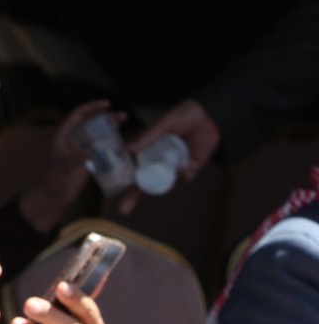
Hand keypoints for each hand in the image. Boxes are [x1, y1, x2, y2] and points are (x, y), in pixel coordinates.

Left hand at [19, 100, 112, 232]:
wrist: (53, 198)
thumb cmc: (52, 182)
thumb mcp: (62, 169)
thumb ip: (74, 159)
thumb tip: (89, 150)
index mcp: (63, 136)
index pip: (78, 115)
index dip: (91, 107)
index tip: (106, 104)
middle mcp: (74, 140)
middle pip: (92, 122)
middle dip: (106, 116)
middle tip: (122, 115)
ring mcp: (83, 149)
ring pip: (99, 134)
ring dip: (111, 128)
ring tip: (124, 122)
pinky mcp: (90, 160)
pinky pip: (103, 147)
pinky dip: (112, 143)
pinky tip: (124, 141)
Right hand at [118, 98, 220, 212]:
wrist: (210, 114)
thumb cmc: (184, 115)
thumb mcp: (163, 124)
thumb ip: (147, 137)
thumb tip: (128, 149)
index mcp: (148, 150)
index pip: (133, 168)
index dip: (123, 181)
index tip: (112, 192)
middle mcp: (159, 161)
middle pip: (143, 182)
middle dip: (133, 197)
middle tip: (123, 209)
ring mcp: (174, 166)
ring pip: (163, 183)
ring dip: (163, 185)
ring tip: (168, 173)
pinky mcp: (190, 167)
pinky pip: (183, 179)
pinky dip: (182, 177)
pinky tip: (182, 168)